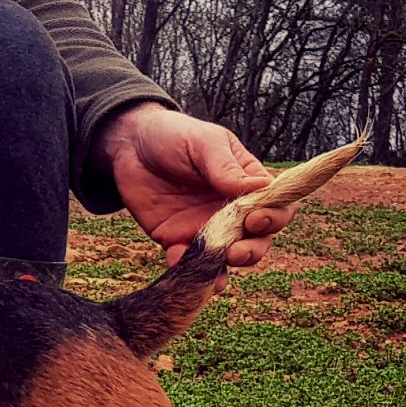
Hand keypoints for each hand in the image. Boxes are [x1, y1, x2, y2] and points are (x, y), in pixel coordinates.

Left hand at [93, 103, 295, 266]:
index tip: (255, 219)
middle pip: (256, 240)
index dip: (274, 218)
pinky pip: (186, 262)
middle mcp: (231, 211)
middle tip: (236, 250)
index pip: (275, 206)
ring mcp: (204, 229)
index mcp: (247, 184)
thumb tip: (263, 187)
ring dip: (226, 267)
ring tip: (219, 264)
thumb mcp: (204, 145)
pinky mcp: (175, 240)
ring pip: (225, 257)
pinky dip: (186, 269)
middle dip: (253, 250)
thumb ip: (228, 169)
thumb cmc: (175, 137)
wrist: (130, 148)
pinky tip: (181, 266)